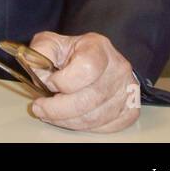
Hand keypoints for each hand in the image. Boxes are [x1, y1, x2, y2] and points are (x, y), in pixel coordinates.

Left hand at [26, 30, 140, 132]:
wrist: (96, 59)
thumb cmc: (71, 53)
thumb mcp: (51, 43)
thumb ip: (40, 52)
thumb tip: (37, 72)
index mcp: (98, 47)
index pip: (86, 68)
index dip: (63, 81)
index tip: (48, 83)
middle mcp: (118, 67)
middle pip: (89, 99)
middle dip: (58, 109)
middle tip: (40, 108)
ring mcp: (127, 90)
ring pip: (96, 117)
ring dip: (67, 121)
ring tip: (51, 114)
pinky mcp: (131, 109)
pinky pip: (106, 127)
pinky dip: (84, 127)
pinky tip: (71, 118)